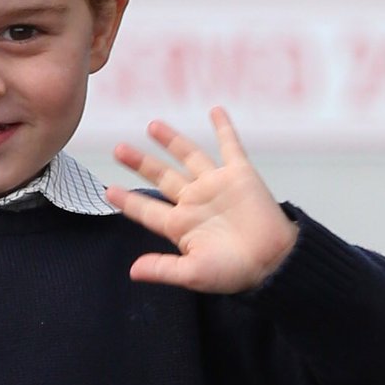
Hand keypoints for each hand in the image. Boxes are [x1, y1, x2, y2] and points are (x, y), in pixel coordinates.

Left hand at [105, 107, 297, 292]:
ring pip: (189, 156)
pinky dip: (223, 128)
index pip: (147, 209)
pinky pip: (230, 146)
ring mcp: (216, 185)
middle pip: (161, 177)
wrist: (275, 262)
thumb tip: (132, 272)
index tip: (108, 191)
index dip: (128, 200)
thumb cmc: (235, 272)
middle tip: (118, 149)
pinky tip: (215, 111)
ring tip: (152, 125)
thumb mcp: (194, 273)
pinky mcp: (240, 175)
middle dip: (140, 162)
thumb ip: (164, 269)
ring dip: (171, 140)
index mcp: (180, 224)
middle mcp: (194, 201)